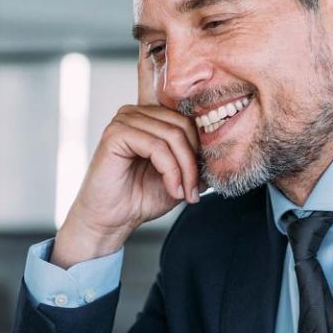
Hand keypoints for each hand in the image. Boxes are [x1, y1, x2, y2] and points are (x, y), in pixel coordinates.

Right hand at [49, 73, 201, 267]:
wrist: (111, 221)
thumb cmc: (140, 198)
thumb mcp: (180, 176)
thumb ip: (196, 159)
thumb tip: (221, 153)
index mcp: (151, 116)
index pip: (184, 110)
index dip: (201, 136)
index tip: (203, 172)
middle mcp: (136, 112)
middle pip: (183, 124)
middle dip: (194, 160)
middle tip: (195, 189)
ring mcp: (124, 120)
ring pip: (173, 136)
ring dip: (185, 169)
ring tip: (184, 192)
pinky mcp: (116, 134)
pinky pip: (157, 147)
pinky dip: (171, 171)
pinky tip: (172, 189)